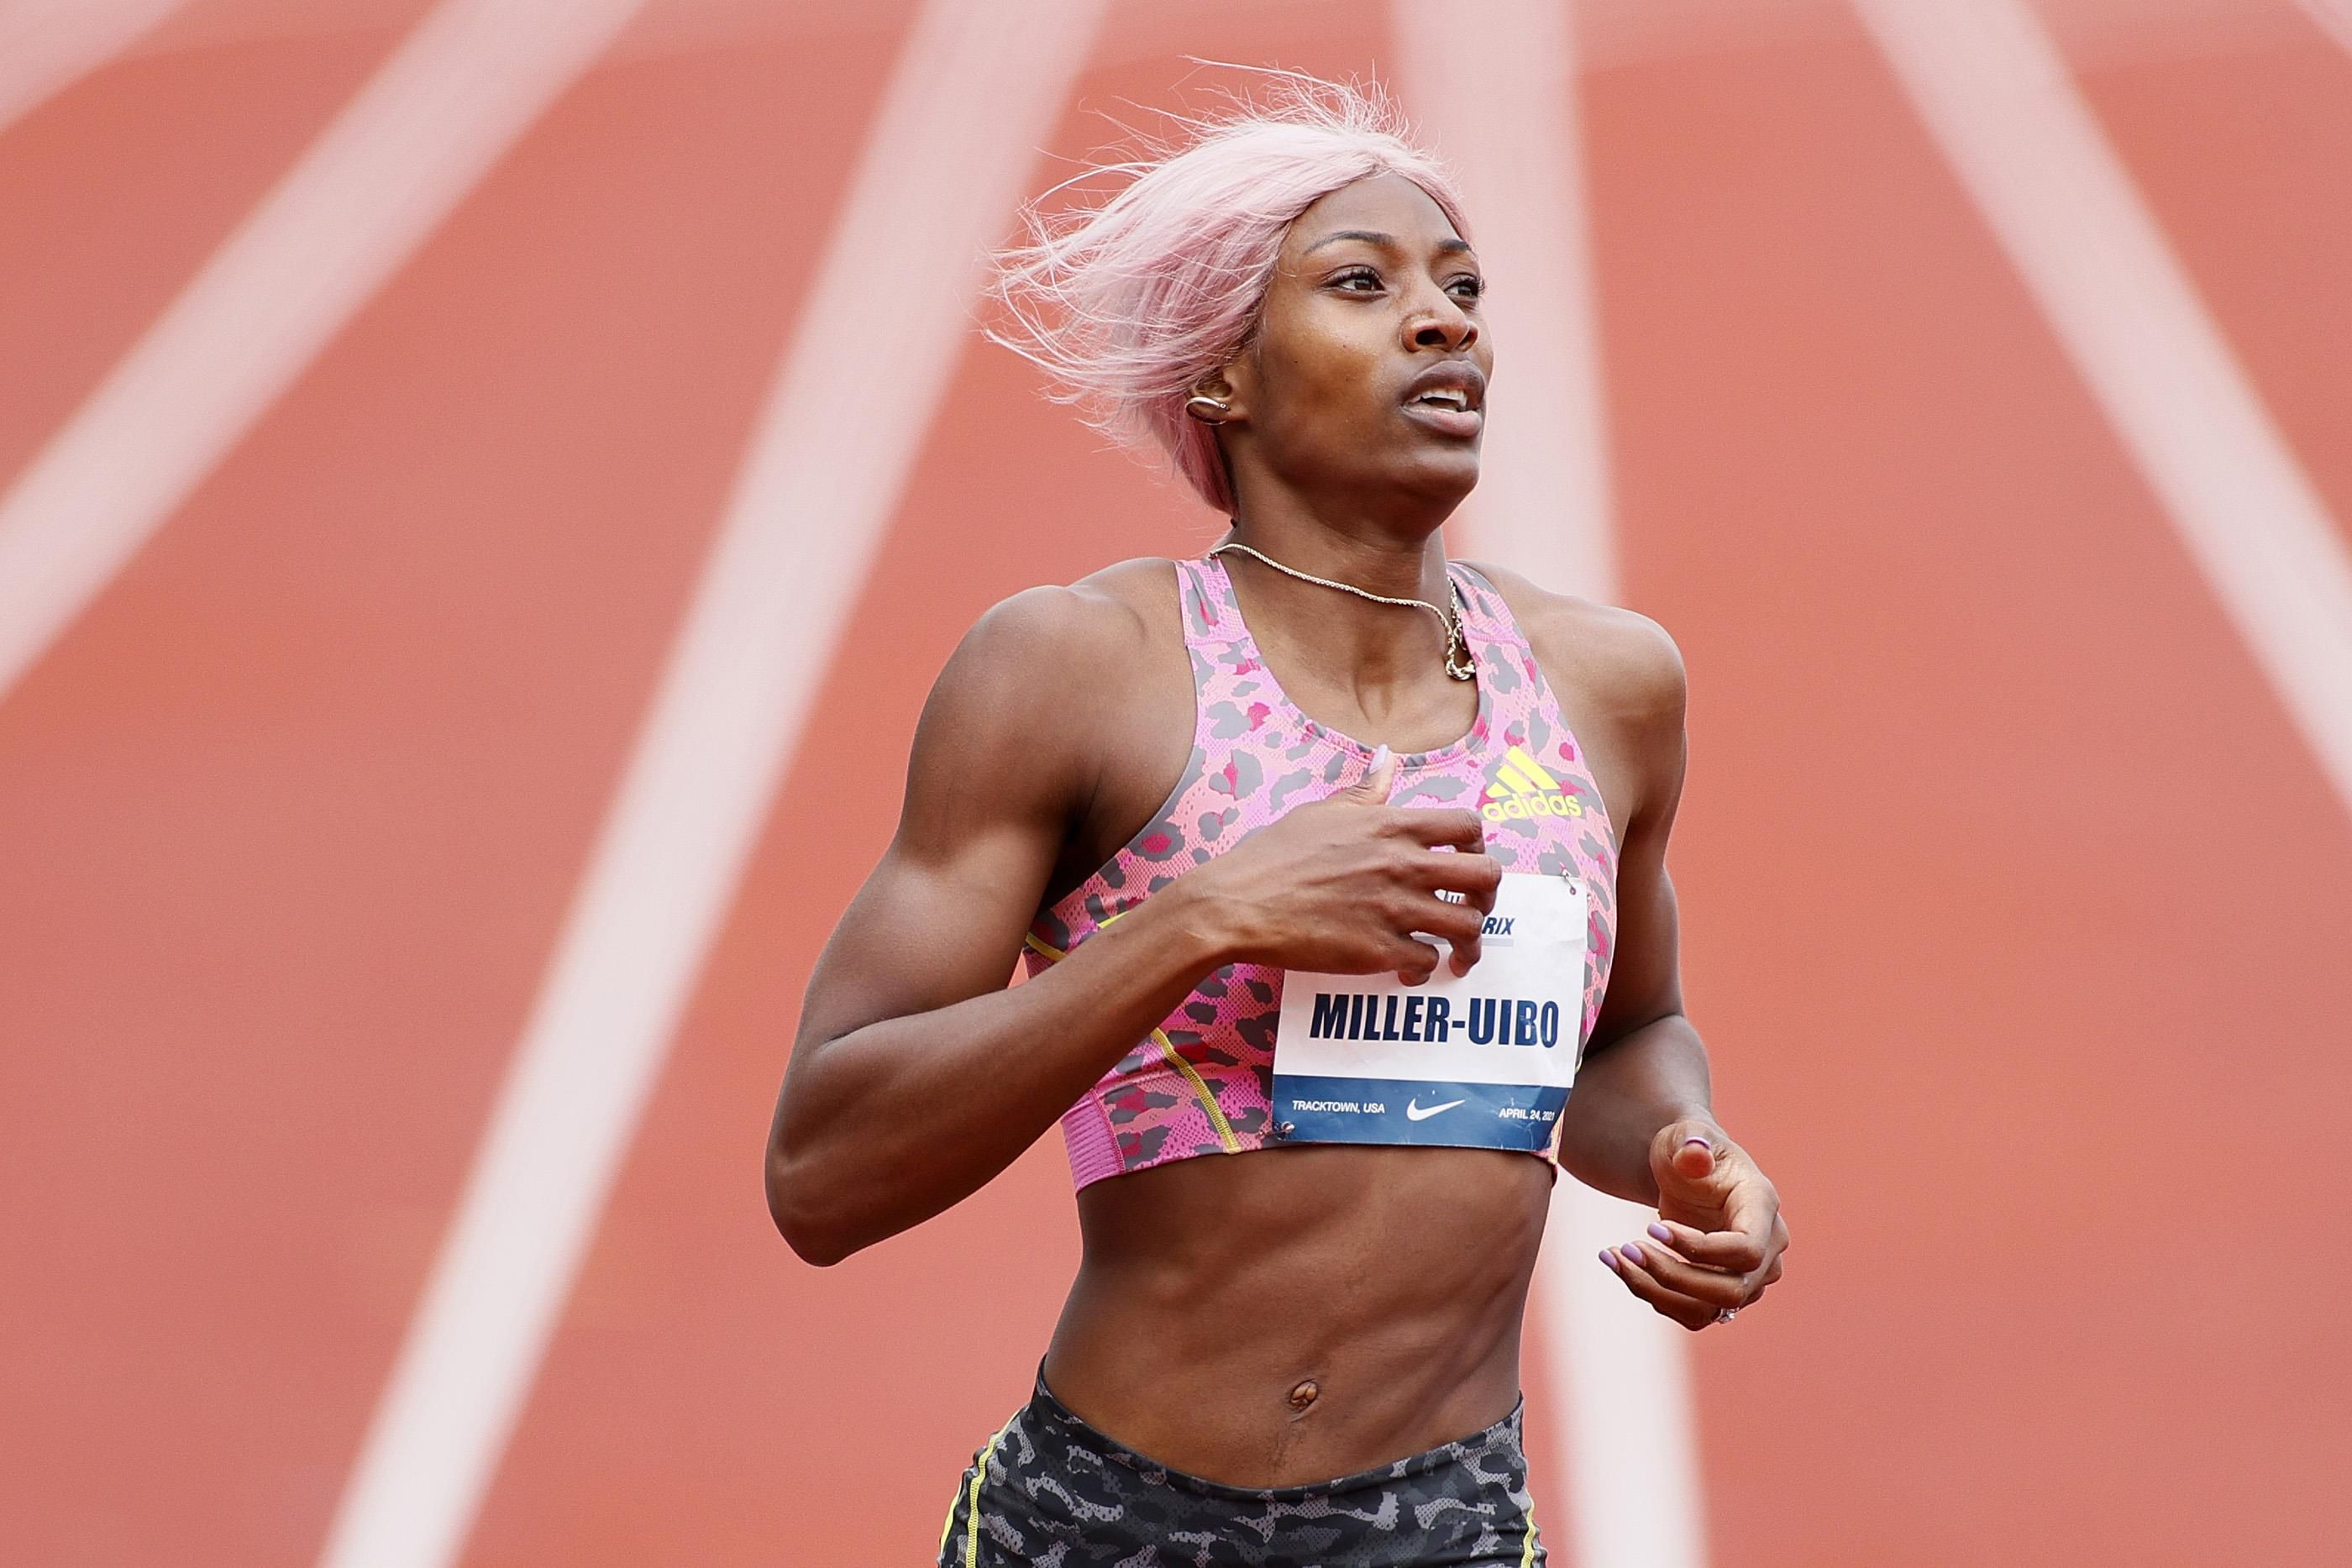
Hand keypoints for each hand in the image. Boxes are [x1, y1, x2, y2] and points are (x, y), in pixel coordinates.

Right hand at [1193, 744, 1500, 982]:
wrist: (1237, 904)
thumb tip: (1387, 759)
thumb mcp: (1321, 812)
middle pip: (1486, 877)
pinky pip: (1428, 962)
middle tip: (1473, 909)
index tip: (1465, 861)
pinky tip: (1408, 969)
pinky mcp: (1378, 951)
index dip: (1477, 845)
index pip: (1468, 825)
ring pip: (1467, 926)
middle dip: (1489, 897)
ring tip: (1456, 953)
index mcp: (1391, 826)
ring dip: (1468, 943)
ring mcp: (1394, 909)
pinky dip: (1425, 970)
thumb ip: (1365, 791)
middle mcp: (1402, 865)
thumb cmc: (1272, 856)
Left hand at [1598, 1118, 1787, 1330]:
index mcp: (1763, 1207)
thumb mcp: (1685, 1134)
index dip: (1699, 1249)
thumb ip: (1692, 1140)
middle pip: (1731, 1289)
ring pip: (1708, 1310)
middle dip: (1673, 1275)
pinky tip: (1622, 1265)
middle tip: (1626, 1247)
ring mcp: (1749, 1278)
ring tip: (1615, 1257)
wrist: (1686, 1169)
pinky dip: (1653, 1295)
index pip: (1746, 1249)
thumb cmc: (1688, 1148)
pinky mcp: (1722, 1293)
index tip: (1652, 1228)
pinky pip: (1691, 1312)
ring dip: (1656, 1291)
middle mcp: (1767, 1249)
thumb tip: (1695, 1153)